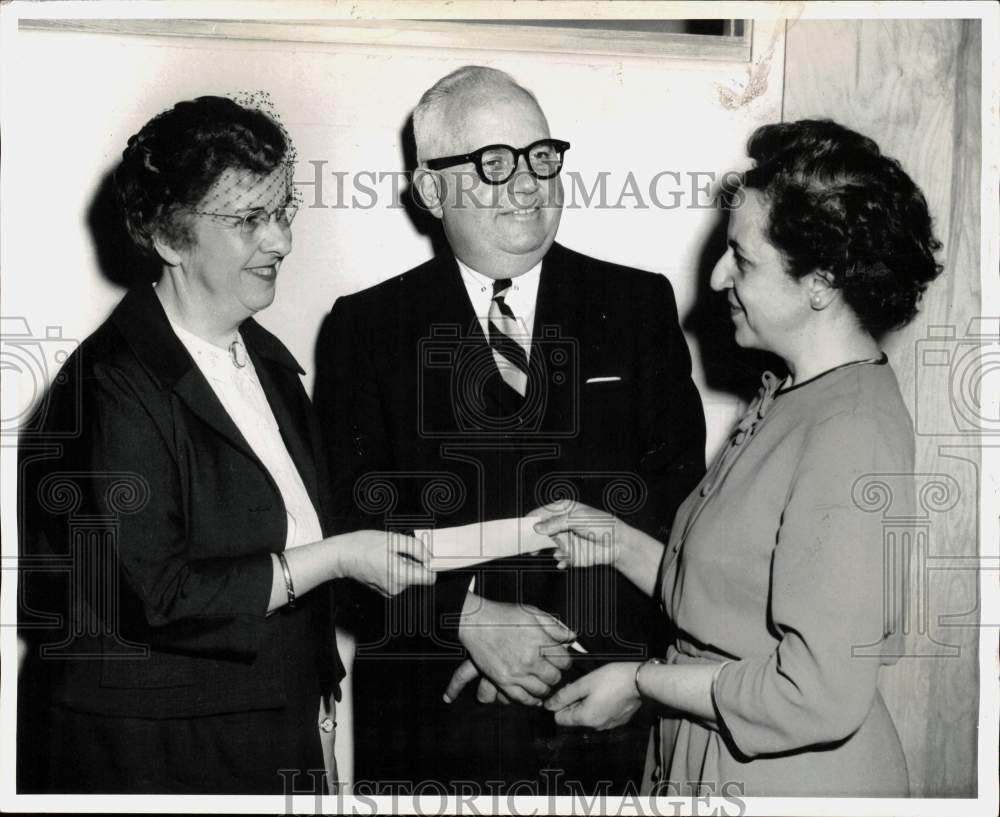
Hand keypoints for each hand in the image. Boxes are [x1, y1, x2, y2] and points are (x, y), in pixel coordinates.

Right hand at [336, 530, 435, 596]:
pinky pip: (399, 578)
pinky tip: (383, 561)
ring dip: (403, 564)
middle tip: (397, 550)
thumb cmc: (363, 546)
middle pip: (419, 575)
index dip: (431, 565)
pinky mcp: (385, 589)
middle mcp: (397, 588)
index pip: (430, 578)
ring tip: (388, 555)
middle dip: (413, 561)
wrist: (341, 556)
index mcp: (401, 576)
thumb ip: (416, 548)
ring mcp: (390, 590)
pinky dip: (396, 568)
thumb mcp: (393, 539)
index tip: (425, 555)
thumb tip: (431, 557)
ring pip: (409, 576)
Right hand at [446, 597, 575, 705]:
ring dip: (544, 686)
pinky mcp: (502, 681)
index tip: (560, 660)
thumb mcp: (532, 613)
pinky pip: (522, 698)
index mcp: (539, 641)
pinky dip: (531, 699)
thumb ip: (554, 626)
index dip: (564, 660)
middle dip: (555, 674)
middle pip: (554, 677)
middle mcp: (529, 659)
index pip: (564, 661)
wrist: (475, 623)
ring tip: (542, 680)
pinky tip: (533, 695)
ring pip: (541, 690)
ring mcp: (516, 672)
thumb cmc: (503, 616)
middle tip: (551, 670)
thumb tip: (571, 637)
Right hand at [531, 501, 625, 569]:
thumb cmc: (602, 525)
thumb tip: (538, 527)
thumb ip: (556, 523)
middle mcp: (562, 524)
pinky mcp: (570, 554)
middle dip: (532, 535)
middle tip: (524, 541)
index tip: (521, 526)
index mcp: (563, 510)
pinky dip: (558, 560)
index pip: (542, 512)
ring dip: (542, 549)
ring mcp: (565, 539)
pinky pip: (559, 558)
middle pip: (541, 529)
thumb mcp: (578, 519)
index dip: (531, 518)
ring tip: (538, 552)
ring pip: (547, 544)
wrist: (618, 544)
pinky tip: (561, 561)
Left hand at [544, 662, 641, 729]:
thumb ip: (564, 695)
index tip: (567, 690)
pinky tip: (606, 692)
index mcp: (586, 719)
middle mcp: (596, 727)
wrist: (640, 681)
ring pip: (588, 716)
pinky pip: (601, 715)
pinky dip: (600, 705)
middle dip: (574, 702)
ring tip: (596, 687)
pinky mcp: (618, 720)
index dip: (559, 704)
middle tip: (583, 685)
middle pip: (574, 717)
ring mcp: (609, 725)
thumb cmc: (613, 679)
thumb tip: (548, 705)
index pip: (560, 719)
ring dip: (587, 703)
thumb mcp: (584, 683)